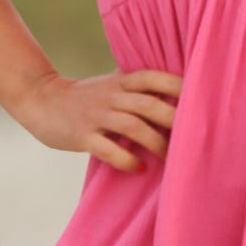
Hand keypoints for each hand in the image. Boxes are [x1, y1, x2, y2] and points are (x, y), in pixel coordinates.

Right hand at [13, 67, 182, 172]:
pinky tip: (139, 168)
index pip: (154, 78)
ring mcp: (96, 116)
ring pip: (132, 127)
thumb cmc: (85, 97)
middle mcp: (111, 96)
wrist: (42, 101)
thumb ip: (139, 88)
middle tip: (194, 137)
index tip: (203, 99)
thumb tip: (179, 93)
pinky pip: (107, 149)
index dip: (179, 87)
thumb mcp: (112, 84)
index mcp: (121, 82)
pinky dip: (126, 160)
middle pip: (149, 104)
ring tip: (169, 158)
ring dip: (155, 143)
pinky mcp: (82, 136)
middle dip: (174, 120)